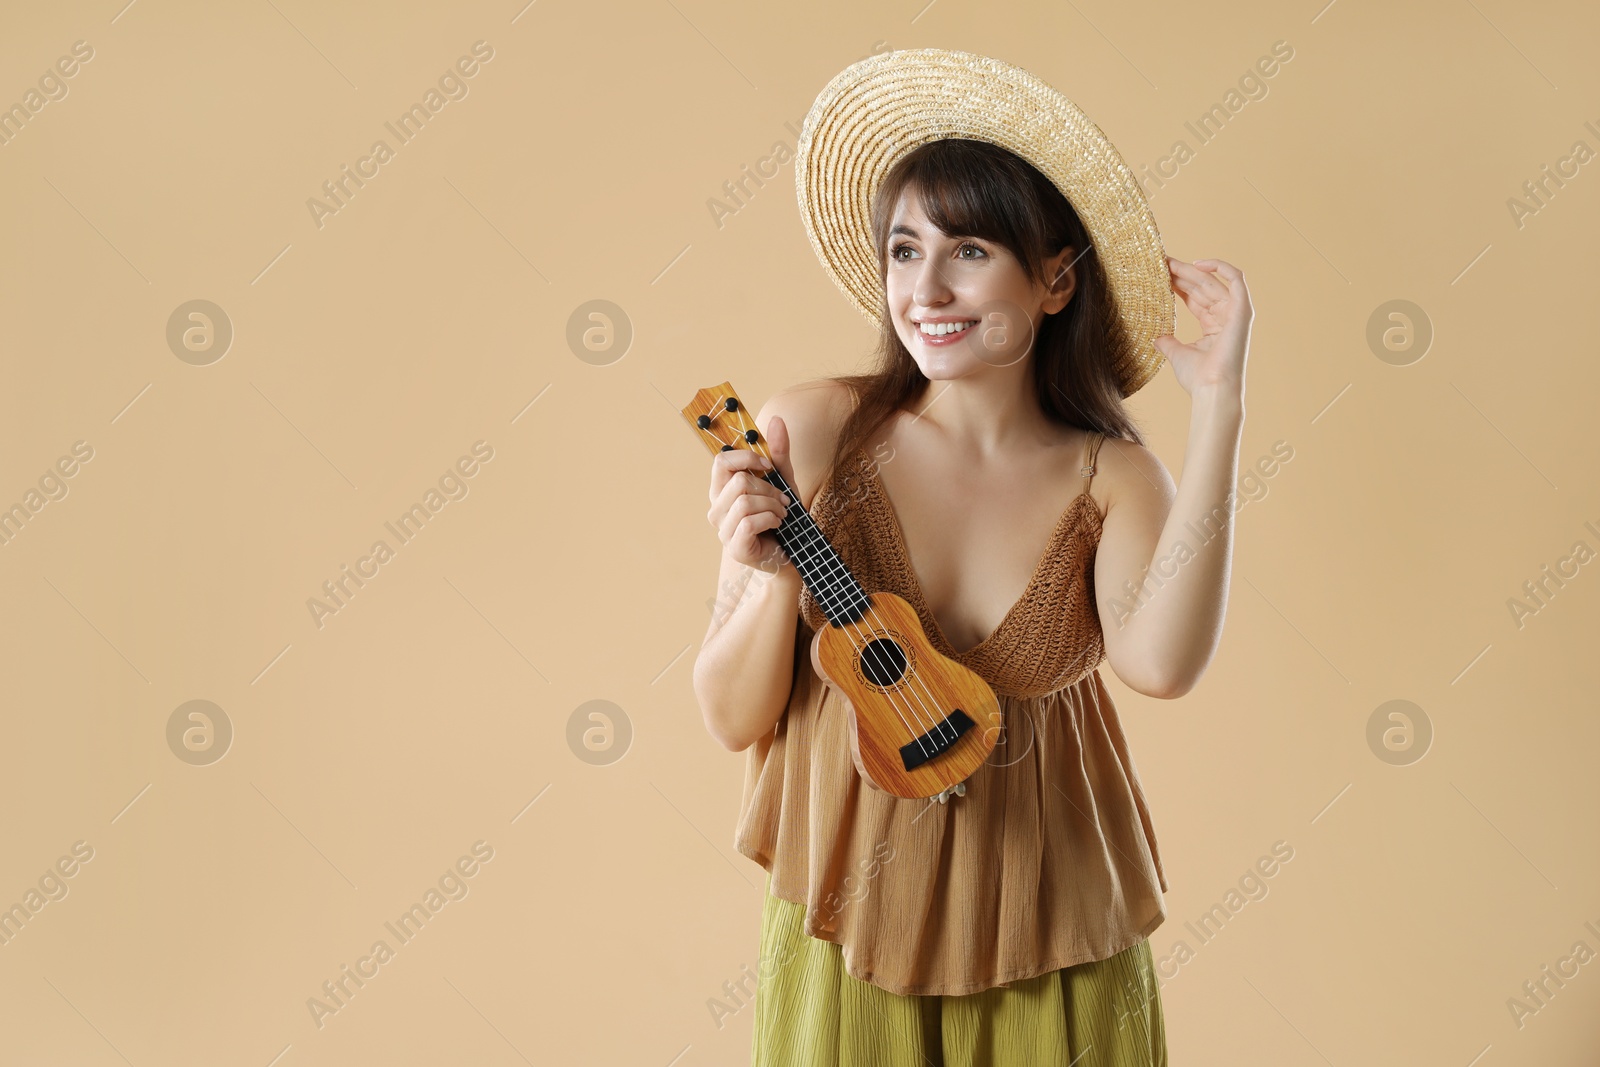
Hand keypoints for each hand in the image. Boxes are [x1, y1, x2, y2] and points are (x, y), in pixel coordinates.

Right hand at [706, 415, 795, 570]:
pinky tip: (776, 526)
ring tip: (781, 514)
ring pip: (745, 502)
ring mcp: (722, 530)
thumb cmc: (782, 516)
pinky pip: (749, 522)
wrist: (793, 553)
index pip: (721, 461)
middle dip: (768, 489)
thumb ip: (778, 453)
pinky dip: (770, 520)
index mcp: (722, 489)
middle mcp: (716, 508)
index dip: (746, 458)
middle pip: (738, 481)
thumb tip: (776, 419)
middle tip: (782, 500)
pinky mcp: (734, 547)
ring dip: (773, 506)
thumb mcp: (783, 481)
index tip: (767, 466)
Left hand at [1154, 256, 1251, 400]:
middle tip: (1160, 262)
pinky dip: (1221, 267)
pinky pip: (1237, 279)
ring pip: (1213, 281)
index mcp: (1213, 326)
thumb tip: (1156, 337)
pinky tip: (1198, 263)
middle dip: (1181, 273)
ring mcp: (1235, 313)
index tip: (1159, 274)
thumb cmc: (1198, 378)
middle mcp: (1225, 317)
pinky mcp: (1242, 310)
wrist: (1212, 390)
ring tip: (1169, 263)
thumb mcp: (1177, 354)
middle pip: (1202, 287)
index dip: (1178, 284)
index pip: (1195, 297)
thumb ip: (1168, 342)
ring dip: (1191, 270)